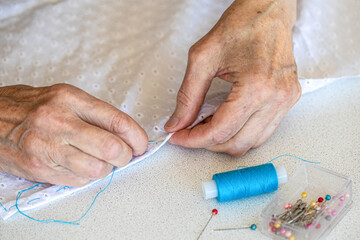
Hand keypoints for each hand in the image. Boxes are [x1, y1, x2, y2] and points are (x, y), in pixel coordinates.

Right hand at [0, 84, 147, 185]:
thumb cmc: (29, 107)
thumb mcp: (63, 97)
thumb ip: (94, 113)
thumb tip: (125, 133)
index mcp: (70, 99)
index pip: (117, 120)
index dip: (137, 136)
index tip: (141, 144)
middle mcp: (59, 121)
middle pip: (111, 148)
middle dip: (125, 156)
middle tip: (124, 155)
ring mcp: (48, 147)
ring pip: (97, 169)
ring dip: (106, 169)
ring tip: (101, 161)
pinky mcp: (40, 168)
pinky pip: (78, 180)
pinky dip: (87, 177)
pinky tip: (81, 166)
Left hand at [165, 0, 300, 155]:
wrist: (268, 11)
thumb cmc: (241, 25)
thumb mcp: (202, 59)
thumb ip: (188, 96)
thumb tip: (177, 123)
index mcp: (256, 87)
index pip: (220, 131)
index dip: (194, 139)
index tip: (178, 137)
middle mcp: (276, 98)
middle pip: (237, 144)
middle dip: (208, 143)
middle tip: (189, 131)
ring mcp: (286, 101)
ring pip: (251, 142)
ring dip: (225, 140)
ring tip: (207, 123)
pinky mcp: (288, 100)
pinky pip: (263, 131)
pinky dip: (241, 132)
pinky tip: (226, 119)